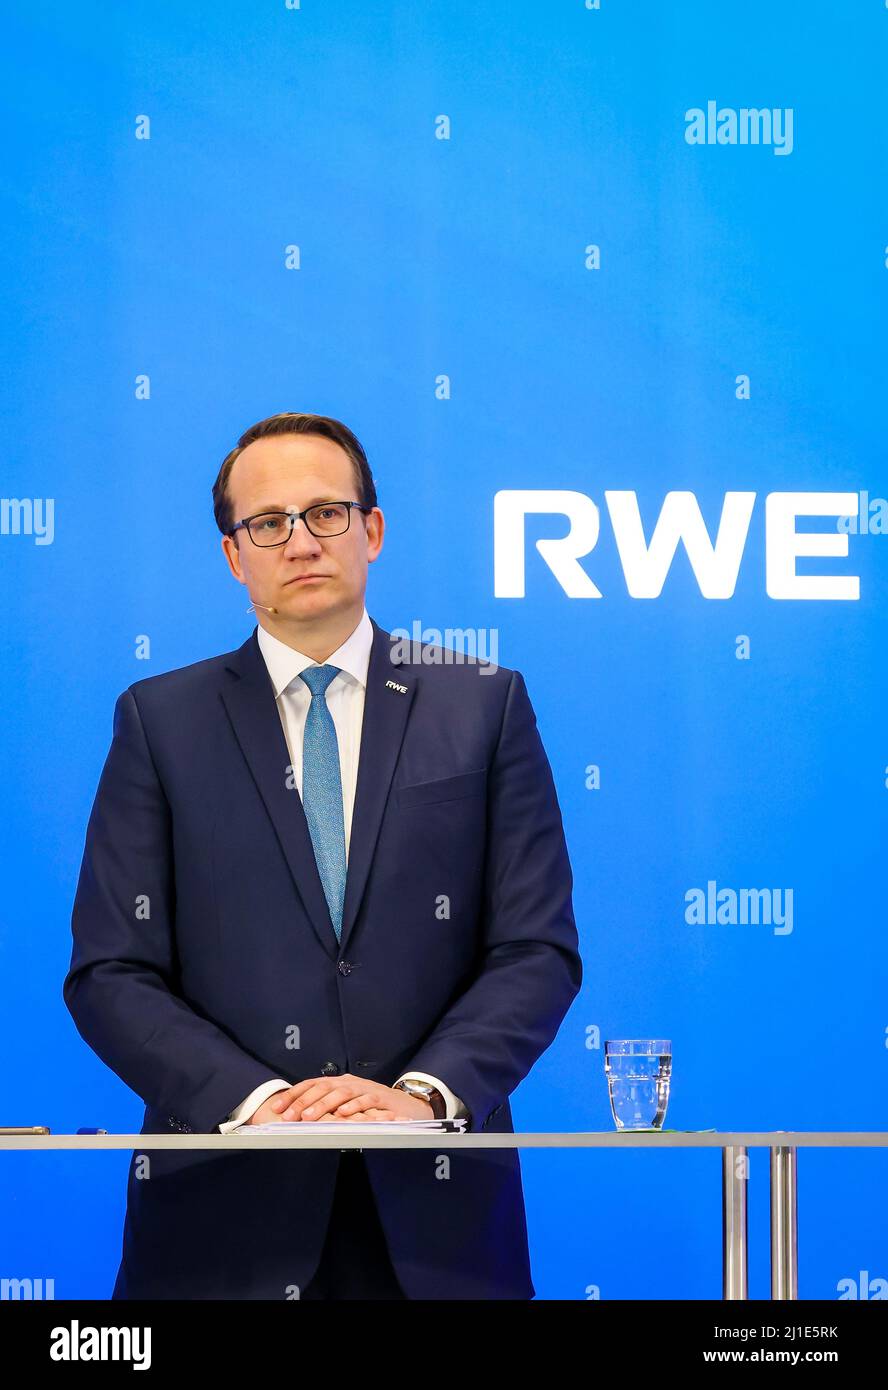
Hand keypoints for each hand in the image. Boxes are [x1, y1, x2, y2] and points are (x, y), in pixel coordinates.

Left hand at [257, 1074, 433, 1122]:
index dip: (294, 1095)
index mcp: (339, 1082)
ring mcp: (366, 1089)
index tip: (277, 1109)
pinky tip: (342, 1114)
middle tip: (288, 1116)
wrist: (407, 1105)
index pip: (312, 1084)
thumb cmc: (373, 1107)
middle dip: (304, 1102)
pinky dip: (353, 1107)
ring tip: (309, 1116)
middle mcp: (350, 1082)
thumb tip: (297, 1116)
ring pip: (342, 1093)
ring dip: (324, 1104)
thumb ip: (328, 1107)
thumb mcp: (347, 1104)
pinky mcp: (382, 1099)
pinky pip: (366, 1101)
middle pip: (323, 1088)